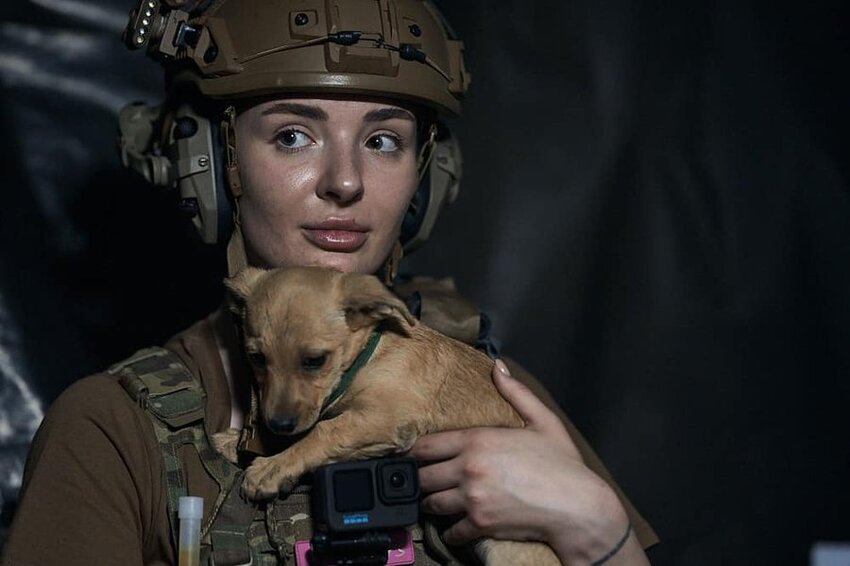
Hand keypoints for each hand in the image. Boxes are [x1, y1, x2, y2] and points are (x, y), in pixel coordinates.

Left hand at [411, 360, 641, 563]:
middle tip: (424, 480)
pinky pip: (451, 531)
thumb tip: (498, 367)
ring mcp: (472, 498)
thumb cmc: (562, 464)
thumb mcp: (542, 420)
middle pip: (422, 476)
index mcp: (478, 440)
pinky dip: (451, 530)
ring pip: (431, 504)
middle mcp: (468, 468)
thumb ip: (516, 393)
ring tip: (436, 501)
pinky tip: (456, 525)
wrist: (578, 506)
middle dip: (420, 479)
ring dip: (432, 503)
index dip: (415, 452)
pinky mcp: (480, 524)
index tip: (413, 456)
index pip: (426, 446)